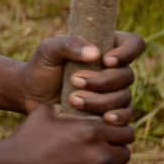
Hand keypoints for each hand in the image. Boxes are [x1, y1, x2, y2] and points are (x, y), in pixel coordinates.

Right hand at [0, 103, 133, 163]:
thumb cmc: (24, 140)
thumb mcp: (42, 114)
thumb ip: (63, 108)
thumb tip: (69, 103)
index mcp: (91, 131)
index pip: (126, 132)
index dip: (118, 136)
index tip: (108, 140)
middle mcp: (99, 155)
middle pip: (125, 155)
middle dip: (114, 155)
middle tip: (99, 158)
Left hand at [18, 32, 144, 125]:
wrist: (30, 95)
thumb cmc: (40, 67)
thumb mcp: (48, 50)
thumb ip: (68, 44)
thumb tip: (95, 54)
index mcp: (106, 47)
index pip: (133, 43)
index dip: (127, 52)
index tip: (106, 61)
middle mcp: (114, 70)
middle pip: (127, 75)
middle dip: (102, 81)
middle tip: (74, 81)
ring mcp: (114, 92)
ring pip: (124, 97)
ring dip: (100, 100)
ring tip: (73, 100)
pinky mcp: (110, 111)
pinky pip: (125, 116)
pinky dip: (116, 117)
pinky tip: (102, 119)